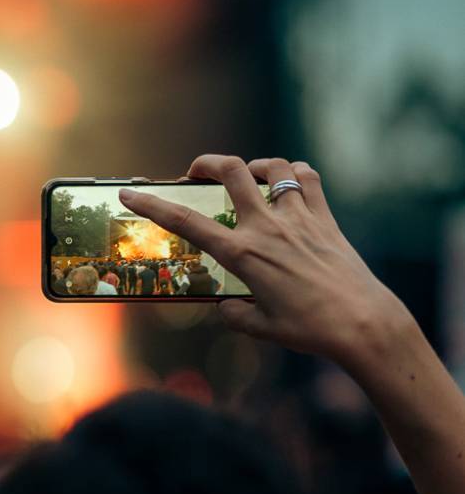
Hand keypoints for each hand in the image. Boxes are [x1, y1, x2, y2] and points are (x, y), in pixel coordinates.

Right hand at [119, 155, 411, 367]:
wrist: (363, 323)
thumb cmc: (309, 330)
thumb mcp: (261, 328)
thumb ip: (234, 314)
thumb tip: (226, 307)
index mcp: (242, 255)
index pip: (186, 222)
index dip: (152, 205)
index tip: (130, 194)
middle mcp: (267, 228)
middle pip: (232, 172)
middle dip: (206, 163)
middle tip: (195, 172)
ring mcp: (299, 218)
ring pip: (272, 167)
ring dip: (253, 165)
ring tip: (246, 177)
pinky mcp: (325, 219)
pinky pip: (307, 178)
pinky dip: (293, 173)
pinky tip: (286, 183)